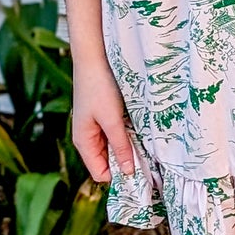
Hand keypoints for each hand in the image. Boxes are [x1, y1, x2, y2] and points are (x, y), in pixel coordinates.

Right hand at [72, 56, 136, 182]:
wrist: (94, 57)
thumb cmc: (99, 87)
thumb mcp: (112, 119)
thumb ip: (121, 146)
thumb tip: (129, 172)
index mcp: (83, 142)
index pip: (101, 173)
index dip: (119, 176)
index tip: (142, 174)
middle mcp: (88, 138)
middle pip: (108, 162)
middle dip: (126, 162)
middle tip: (150, 159)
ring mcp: (96, 127)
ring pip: (114, 148)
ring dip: (129, 148)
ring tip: (147, 142)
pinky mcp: (104, 117)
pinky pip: (117, 135)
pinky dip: (128, 135)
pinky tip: (140, 129)